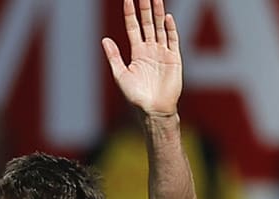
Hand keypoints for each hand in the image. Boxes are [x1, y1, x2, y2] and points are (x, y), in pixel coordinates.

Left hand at [102, 0, 181, 115]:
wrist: (153, 109)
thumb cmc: (135, 96)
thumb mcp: (120, 75)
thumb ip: (114, 56)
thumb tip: (104, 39)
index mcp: (137, 52)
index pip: (133, 27)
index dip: (130, 13)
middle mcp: (150, 49)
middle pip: (147, 24)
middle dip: (145, 8)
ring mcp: (163, 52)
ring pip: (160, 28)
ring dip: (158, 13)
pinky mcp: (174, 58)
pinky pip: (172, 40)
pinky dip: (170, 28)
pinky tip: (167, 17)